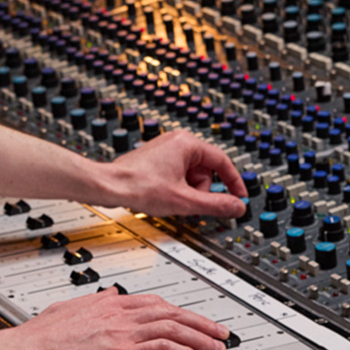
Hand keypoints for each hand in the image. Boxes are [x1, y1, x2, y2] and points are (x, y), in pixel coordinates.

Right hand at [4, 288, 229, 349]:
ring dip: (199, 339)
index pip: (155, 302)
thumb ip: (96, 300)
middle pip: (171, 313)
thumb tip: (111, 293)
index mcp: (111, 303)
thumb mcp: (74, 306)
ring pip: (173, 329)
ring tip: (216, 348)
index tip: (194, 316)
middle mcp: (121, 313)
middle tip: (219, 331)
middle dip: (199, 322)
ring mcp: (124, 332)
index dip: (179, 310)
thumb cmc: (46, 334)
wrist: (34, 348)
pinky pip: (163, 349)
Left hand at [102, 131, 247, 217]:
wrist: (109, 186)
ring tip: (171, 200)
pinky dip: (176, 189)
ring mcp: (165, 151)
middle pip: (206, 171)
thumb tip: (237, 207)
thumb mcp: (185, 200)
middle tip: (189, 203)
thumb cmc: (139, 185)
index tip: (240, 197)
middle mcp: (177, 142)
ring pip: (192, 176)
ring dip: (188, 192)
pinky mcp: (157, 160)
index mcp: (187, 143)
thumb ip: (216, 204)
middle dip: (201, 191)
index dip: (234, 182)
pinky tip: (164, 197)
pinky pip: (178, 176)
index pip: (223, 161)